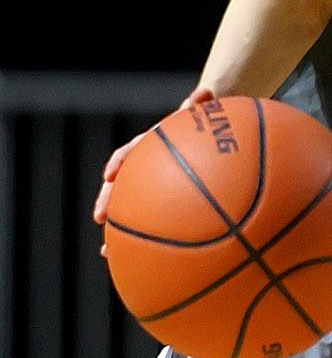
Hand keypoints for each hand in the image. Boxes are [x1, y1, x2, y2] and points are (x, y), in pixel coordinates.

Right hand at [94, 86, 215, 243]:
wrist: (202, 136)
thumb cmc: (201, 128)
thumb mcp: (202, 117)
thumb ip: (201, 108)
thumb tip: (205, 93)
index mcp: (149, 147)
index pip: (129, 152)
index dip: (120, 161)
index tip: (111, 173)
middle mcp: (143, 168)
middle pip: (120, 185)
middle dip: (109, 201)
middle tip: (101, 216)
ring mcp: (147, 187)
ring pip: (127, 210)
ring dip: (117, 230)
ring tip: (108, 250)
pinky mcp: (157, 203)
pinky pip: (147, 224)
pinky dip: (142, 242)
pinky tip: (137, 264)